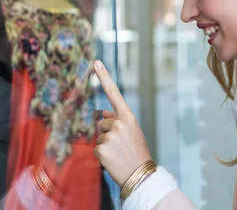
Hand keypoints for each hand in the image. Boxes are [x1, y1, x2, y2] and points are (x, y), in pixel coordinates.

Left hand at [93, 60, 151, 186]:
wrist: (141, 173)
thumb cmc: (137, 151)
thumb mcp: (132, 132)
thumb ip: (118, 121)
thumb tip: (102, 114)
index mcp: (129, 116)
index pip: (114, 93)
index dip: (104, 77)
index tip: (95, 62)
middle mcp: (119, 123)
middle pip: (101, 122)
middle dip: (106, 132)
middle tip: (120, 145)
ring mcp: (110, 135)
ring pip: (98, 135)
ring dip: (105, 144)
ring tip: (118, 152)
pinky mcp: (102, 148)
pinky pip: (96, 148)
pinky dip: (102, 155)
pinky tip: (112, 159)